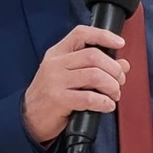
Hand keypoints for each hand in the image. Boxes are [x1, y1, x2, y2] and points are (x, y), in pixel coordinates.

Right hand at [21, 25, 128, 144]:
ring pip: (95, 76)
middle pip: (94, 56)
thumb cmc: (52, 95)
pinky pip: (90, 98)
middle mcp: (55, 64)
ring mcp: (55, 81)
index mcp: (57, 53)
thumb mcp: (69, 75)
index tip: (120, 43)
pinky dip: (105, 102)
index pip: (81, 34)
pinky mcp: (59, 100)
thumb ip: (95, 67)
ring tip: (114, 94)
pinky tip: (107, 106)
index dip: (103, 36)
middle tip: (120, 80)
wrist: (29, 118)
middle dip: (114, 69)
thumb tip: (123, 65)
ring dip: (112, 86)